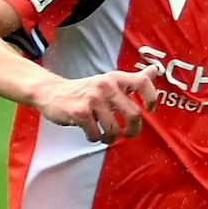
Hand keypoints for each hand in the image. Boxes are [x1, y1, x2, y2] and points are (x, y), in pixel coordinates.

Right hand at [34, 65, 159, 143]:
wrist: (51, 92)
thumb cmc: (86, 90)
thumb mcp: (110, 81)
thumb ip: (134, 79)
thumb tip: (156, 70)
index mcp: (116, 78)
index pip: (143, 82)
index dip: (151, 98)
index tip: (149, 110)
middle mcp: (106, 86)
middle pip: (134, 114)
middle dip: (133, 130)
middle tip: (128, 133)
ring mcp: (93, 99)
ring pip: (114, 129)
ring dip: (111, 137)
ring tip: (106, 135)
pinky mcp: (80, 112)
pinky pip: (96, 134)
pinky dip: (95, 138)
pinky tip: (92, 133)